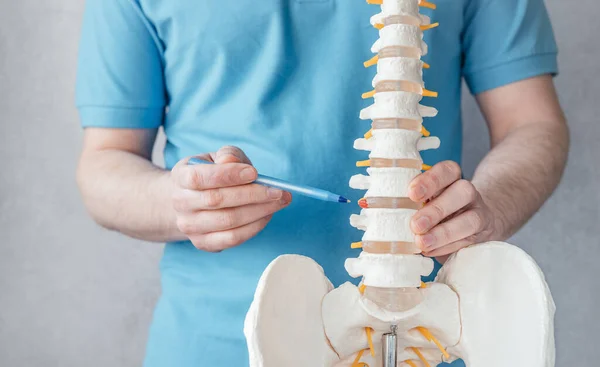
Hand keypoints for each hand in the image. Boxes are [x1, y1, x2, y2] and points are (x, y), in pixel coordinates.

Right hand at [170, 146, 291, 251]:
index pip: (199, 177)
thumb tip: (231, 161)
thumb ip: (228, 155)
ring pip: (228, 221)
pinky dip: (254, 227)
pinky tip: (267, 215)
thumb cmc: (212, 174)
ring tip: (279, 202)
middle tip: (280, 191)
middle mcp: (180, 203)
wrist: (195, 200)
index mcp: (181, 176)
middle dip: (253, 195)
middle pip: (217, 200)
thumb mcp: (218, 157)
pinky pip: (232, 238)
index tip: (254, 173)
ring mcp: (190, 226)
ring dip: (259, 211)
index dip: (228, 175)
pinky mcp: (203, 243)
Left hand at [408, 161, 496, 261]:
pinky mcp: (482, 235)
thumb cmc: (435, 210)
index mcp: (451, 178)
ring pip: (470, 219)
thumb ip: (409, 201)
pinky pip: (469, 240)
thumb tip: (377, 208)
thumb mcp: (424, 200)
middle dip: (436, 210)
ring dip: (443, 233)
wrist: (471, 226)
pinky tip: (430, 251)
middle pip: (462, 192)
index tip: (411, 194)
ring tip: (422, 243)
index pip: (447, 170)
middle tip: (415, 225)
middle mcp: (467, 192)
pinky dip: (447, 247)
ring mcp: (479, 213)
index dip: (430, 180)